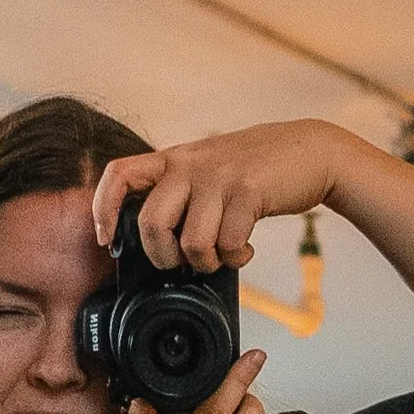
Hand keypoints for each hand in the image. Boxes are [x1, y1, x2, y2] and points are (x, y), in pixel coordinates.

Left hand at [91, 122, 345, 274]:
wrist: (310, 150)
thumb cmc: (254, 171)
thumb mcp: (207, 171)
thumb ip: (180, 195)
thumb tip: (155, 245)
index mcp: (173, 159)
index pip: (119, 175)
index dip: (104, 209)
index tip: (106, 239)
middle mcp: (191, 164)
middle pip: (151, 224)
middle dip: (164, 258)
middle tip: (182, 262)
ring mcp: (219, 176)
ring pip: (192, 242)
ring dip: (206, 263)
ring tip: (221, 255)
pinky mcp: (249, 191)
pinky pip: (227, 244)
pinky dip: (235, 259)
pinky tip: (244, 250)